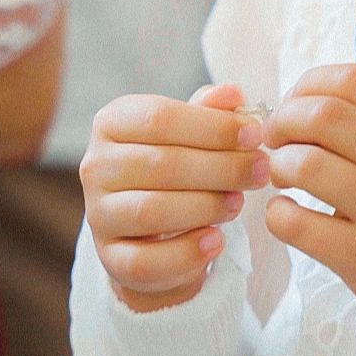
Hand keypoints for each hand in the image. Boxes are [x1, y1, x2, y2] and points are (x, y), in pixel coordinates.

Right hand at [82, 83, 269, 312]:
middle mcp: (96, 166)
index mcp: (112, 123)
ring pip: (151, 211)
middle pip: (161, 164)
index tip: (255, 135)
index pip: (160, 118)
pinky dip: (185, 253)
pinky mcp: (110, 258)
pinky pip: (145, 261)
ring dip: (205, 207)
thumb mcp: (191, 134)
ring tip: (238, 203)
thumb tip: (232, 94)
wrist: (153, 230)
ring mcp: (98, 214)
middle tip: (260, 170)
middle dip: (220, 167)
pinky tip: (215, 241)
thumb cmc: (176, 169)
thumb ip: (210, 113)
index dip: (213, 127)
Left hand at [263, 65, 355, 355]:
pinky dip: (278, 215)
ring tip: (284, 178)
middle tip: (278, 140)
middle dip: (284, 121)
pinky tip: (288, 216)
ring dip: (279, 166)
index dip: (309, 85)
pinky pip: (297, 224)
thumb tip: (315, 104)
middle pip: (323, 115)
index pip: (355, 80)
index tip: (296, 105)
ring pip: (305, 164)